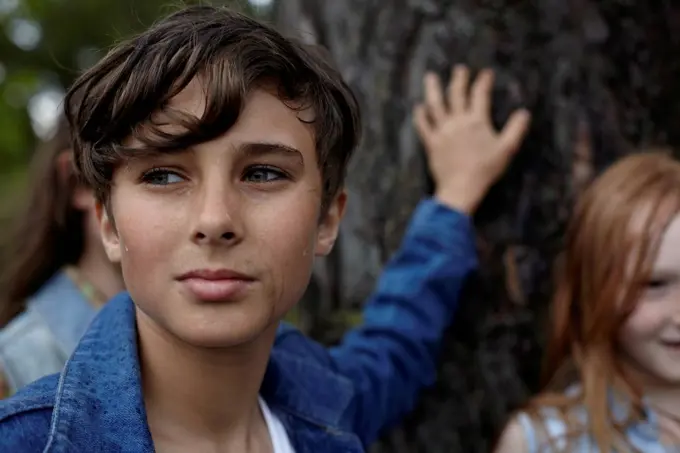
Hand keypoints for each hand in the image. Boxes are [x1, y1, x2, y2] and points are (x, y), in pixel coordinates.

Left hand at [414, 65, 530, 213]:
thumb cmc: (486, 169)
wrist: (462, 186)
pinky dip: (420, 115)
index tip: (485, 73)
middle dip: (459, 79)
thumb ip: (515, 129)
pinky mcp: (431, 142)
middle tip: (459, 69)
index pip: (480, 95)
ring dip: (432, 89)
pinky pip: (423, 125)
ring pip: (435, 105)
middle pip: (456, 94)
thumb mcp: (507, 149)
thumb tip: (524, 112)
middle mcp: (458, 121)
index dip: (483, 82)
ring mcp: (442, 131)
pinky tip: (418, 107)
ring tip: (430, 76)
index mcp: (477, 121)